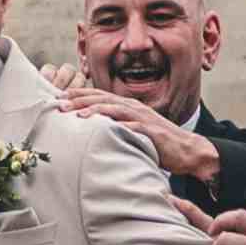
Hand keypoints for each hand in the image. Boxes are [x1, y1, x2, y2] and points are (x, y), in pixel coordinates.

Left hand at [57, 77, 220, 182]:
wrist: (187, 150)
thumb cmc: (157, 142)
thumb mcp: (132, 130)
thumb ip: (115, 126)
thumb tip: (92, 130)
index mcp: (127, 106)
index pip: (99, 96)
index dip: (79, 94)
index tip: (58, 97)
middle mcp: (133, 107)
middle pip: (102, 98)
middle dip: (79, 99)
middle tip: (59, 104)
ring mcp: (142, 118)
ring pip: (114, 109)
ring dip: (94, 110)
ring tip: (76, 115)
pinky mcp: (150, 131)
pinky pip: (132, 127)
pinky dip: (117, 126)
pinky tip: (104, 129)